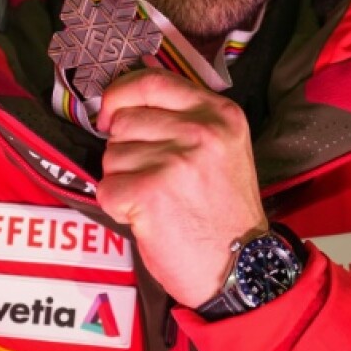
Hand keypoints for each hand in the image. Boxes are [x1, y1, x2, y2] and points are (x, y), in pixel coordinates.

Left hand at [95, 67, 267, 307]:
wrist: (243, 268)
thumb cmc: (225, 211)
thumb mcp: (223, 149)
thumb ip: (185, 119)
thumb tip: (124, 104)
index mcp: (219, 113)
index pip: (153, 81)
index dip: (121, 95)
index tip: (110, 114)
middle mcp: (200, 130)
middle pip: (125, 121)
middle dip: (126, 150)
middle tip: (153, 179)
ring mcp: (175, 160)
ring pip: (112, 156)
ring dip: (123, 181)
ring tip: (156, 201)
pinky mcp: (150, 192)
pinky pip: (107, 189)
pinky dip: (118, 208)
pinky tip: (147, 218)